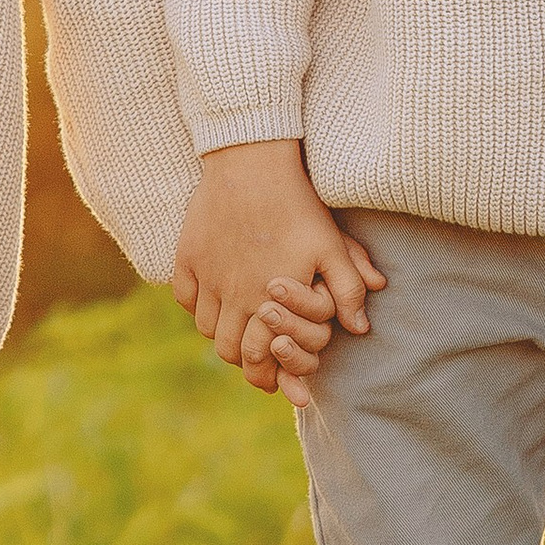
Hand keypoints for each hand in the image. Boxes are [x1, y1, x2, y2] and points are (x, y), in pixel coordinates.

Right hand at [172, 143, 383, 393]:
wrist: (252, 163)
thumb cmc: (298, 206)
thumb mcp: (332, 247)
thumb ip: (348, 290)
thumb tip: (360, 329)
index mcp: (268, 302)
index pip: (259, 359)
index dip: (268, 377)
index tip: (274, 381)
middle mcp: (233, 296)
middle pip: (229, 351)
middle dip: (245, 361)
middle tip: (256, 360)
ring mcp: (207, 276)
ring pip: (205, 327)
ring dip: (221, 333)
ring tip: (237, 327)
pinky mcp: (188, 256)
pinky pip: (184, 297)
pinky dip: (197, 305)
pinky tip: (212, 298)